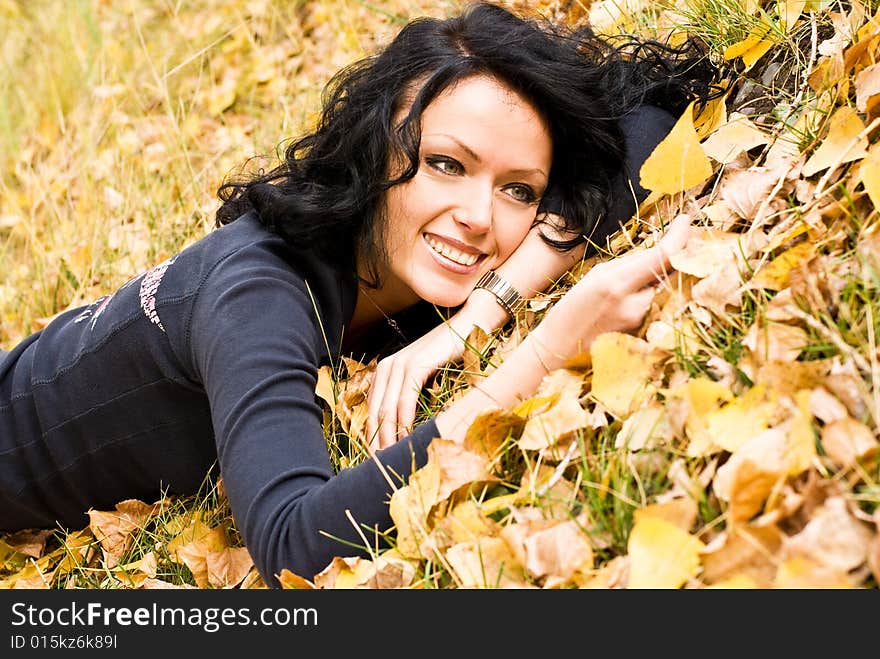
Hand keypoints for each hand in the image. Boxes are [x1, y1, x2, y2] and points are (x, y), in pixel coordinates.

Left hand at [365, 314, 475, 450]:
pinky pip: (405, 401)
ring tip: (392, 459)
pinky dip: (405, 423)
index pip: (372, 410)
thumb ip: (411, 396)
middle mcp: (386, 367)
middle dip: (376, 442)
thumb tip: (406, 430)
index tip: (376, 459)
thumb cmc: (450, 356)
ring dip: (389, 437)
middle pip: (375, 413)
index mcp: (384, 372)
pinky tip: (407, 440)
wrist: (469, 327)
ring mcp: (399, 365)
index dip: (372, 436)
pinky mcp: (415, 366)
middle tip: (379, 466)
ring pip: (388, 410)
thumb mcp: (424, 378)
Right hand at [532, 214, 690, 362]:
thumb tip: (661, 251)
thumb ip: (631, 264)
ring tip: (626, 288)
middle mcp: (634, 303)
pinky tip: (626, 305)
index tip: (685, 221)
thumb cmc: (574, 307)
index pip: (662, 256)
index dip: (679, 236)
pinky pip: (655, 306)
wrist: (562, 347)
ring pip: (661, 289)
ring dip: (654, 280)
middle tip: (663, 248)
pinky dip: (648, 298)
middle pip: (668, 272)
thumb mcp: (597, 275)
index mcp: (617, 282)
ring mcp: (642, 321)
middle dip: (668, 258)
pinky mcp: (644, 333)